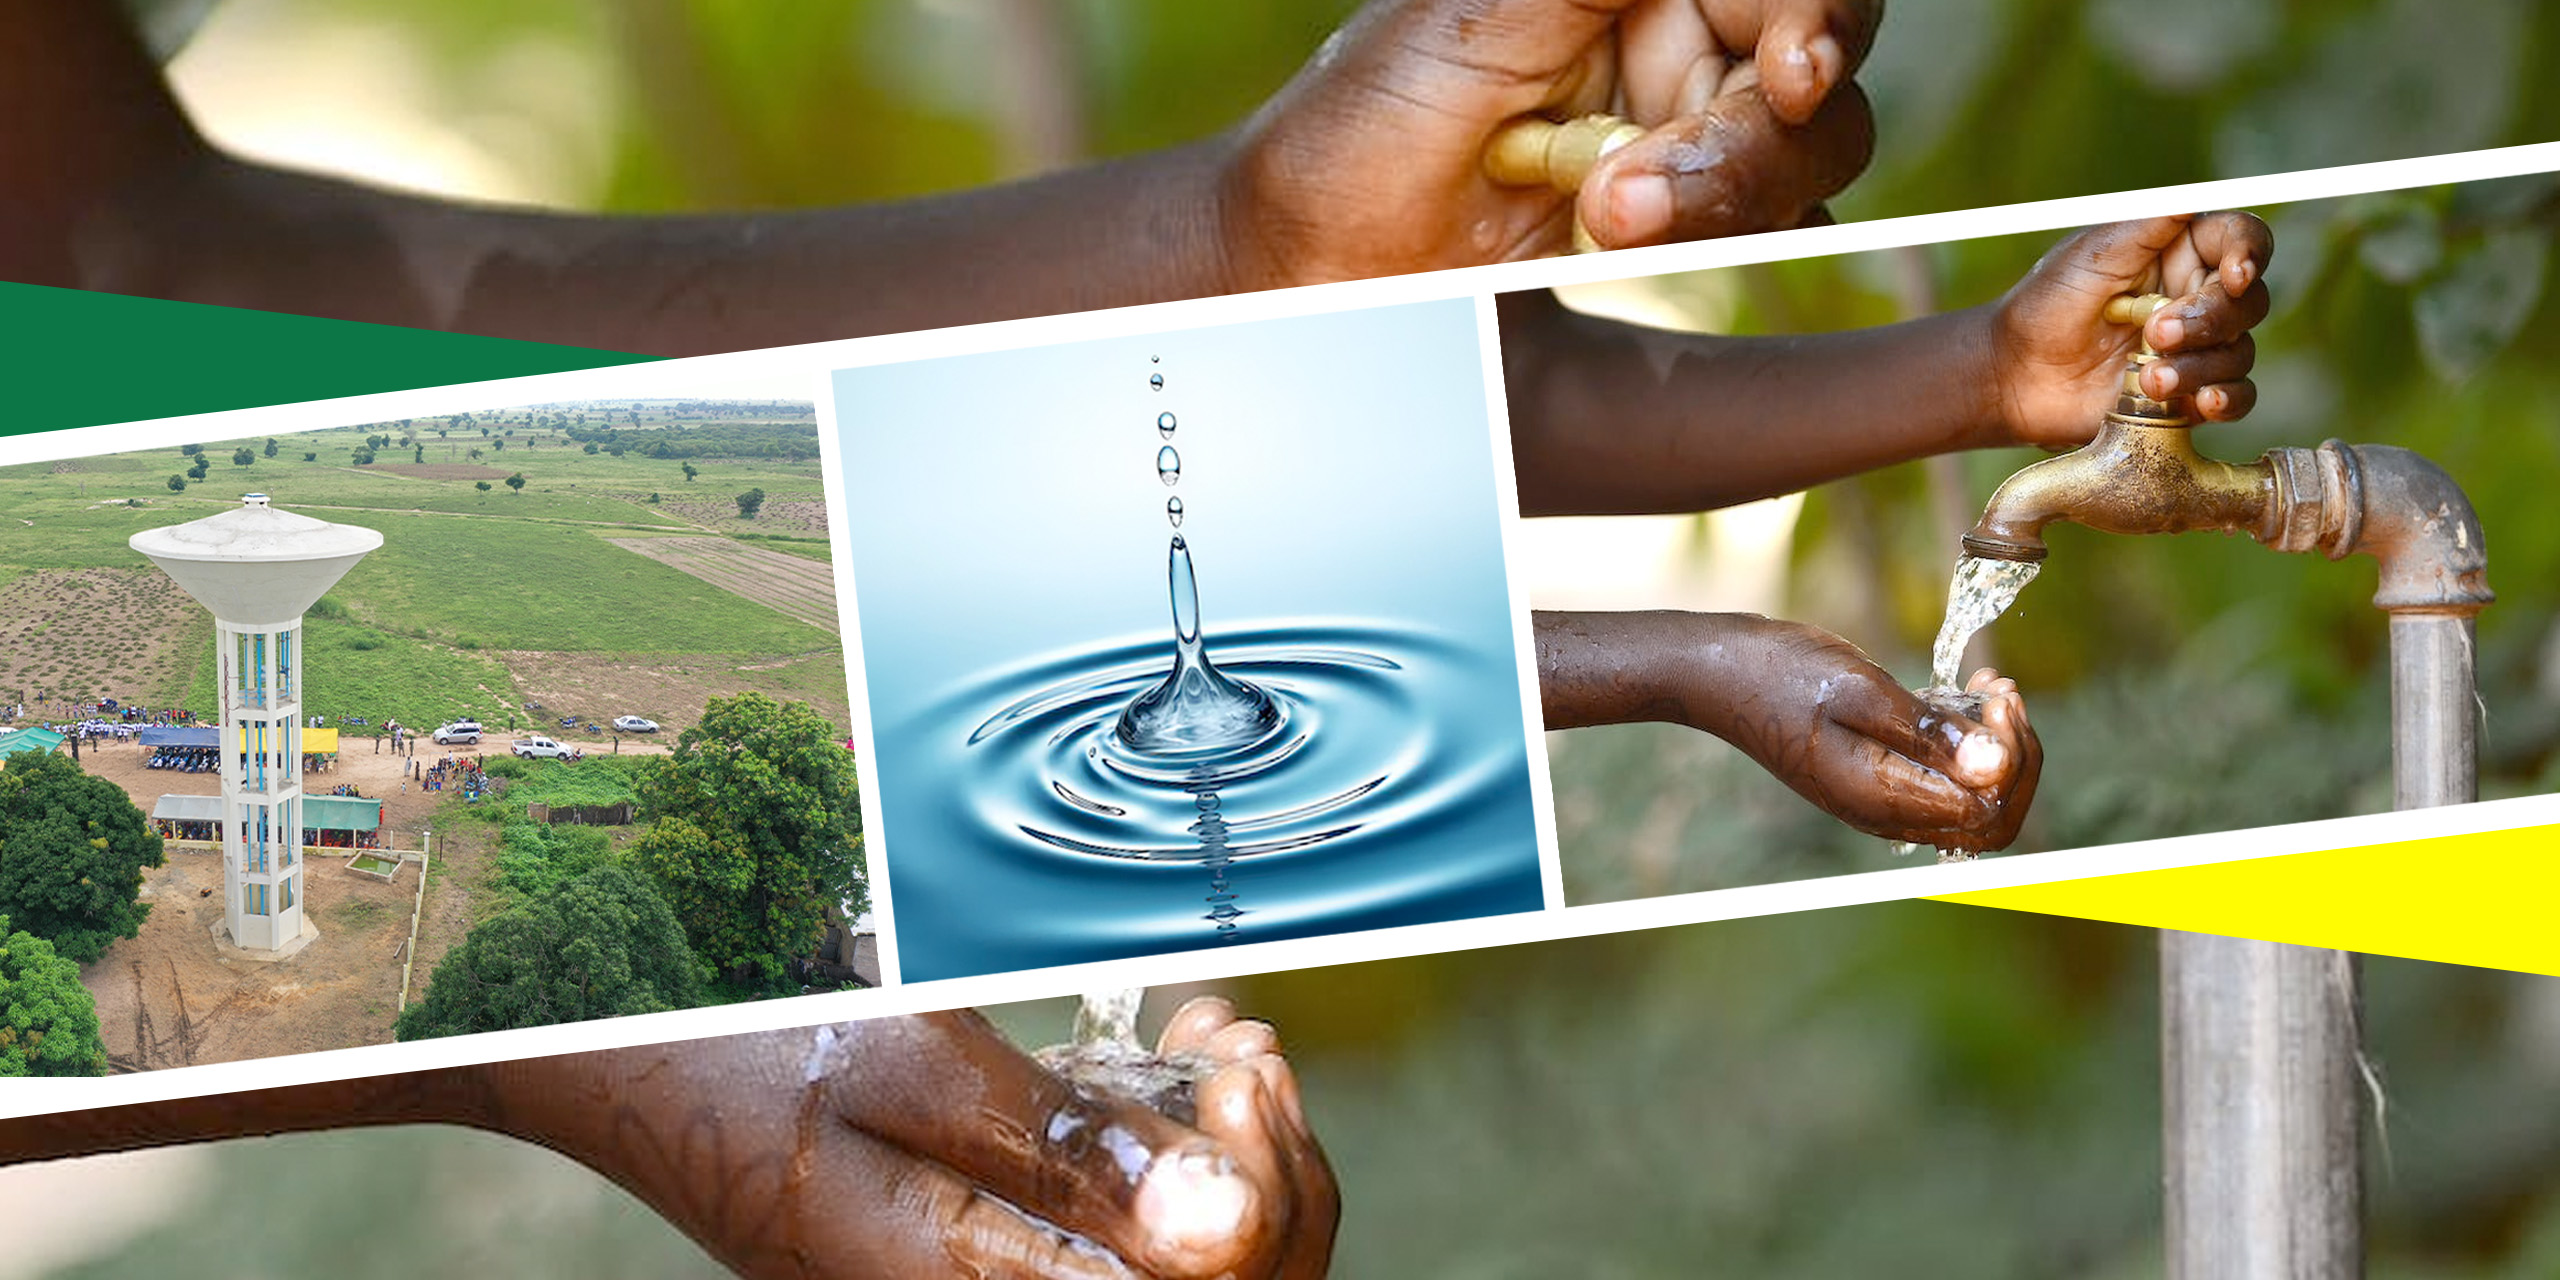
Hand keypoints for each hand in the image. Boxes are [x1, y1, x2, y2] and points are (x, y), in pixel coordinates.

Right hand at [487, 1002, 1335, 1279]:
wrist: (625, 1061)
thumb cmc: (747, 1053)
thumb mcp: (914, 1072)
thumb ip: (1063, 1155)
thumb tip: (1223, 1228)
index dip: (1269, 1194)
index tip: (1244, 1066)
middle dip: (1273, 1172)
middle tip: (1246, 1045)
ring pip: (1183, 1269)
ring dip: (1230, 1158)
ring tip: (1217, 1044)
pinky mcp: (992, 1255)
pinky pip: (1118, 1238)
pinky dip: (1169, 1158)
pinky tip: (1167, 1069)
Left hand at [1220, 0, 1879, 287]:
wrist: (1307, 271)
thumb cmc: (1361, 130)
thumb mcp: (1476, 17)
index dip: (1814, 16)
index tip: (1788, 75)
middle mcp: (1675, 47)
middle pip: (1815, 74)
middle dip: (1749, 138)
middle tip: (1629, 196)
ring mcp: (1685, 143)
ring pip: (1809, 158)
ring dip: (1731, 198)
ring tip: (1602, 223)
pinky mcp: (1682, 238)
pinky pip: (1778, 239)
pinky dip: (1741, 251)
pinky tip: (1641, 255)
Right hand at [1711, 623, 2038, 850]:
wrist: (1718, 673)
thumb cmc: (1781, 673)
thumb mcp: (1860, 690)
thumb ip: (1927, 732)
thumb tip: (1995, 766)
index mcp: (1880, 797)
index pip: (1987, 811)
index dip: (2012, 759)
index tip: (1998, 698)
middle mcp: (1884, 812)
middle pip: (1988, 820)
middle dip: (2016, 759)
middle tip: (2004, 696)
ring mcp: (1879, 799)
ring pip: (1970, 802)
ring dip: (1995, 750)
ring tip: (1989, 690)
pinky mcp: (1875, 778)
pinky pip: (1941, 781)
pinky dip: (1965, 747)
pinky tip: (1963, 700)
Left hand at [1988, 212, 2274, 449]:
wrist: (2014, 373)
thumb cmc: (2046, 304)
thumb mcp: (2092, 255)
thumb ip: (2148, 225)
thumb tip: (2194, 195)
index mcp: (2180, 252)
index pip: (2240, 239)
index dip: (2250, 253)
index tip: (2234, 274)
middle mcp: (2194, 297)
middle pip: (2247, 301)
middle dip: (2209, 318)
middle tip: (2157, 333)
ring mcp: (2194, 347)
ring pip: (2239, 352)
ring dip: (2201, 365)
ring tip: (2150, 378)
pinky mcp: (2186, 393)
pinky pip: (2235, 397)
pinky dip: (2225, 400)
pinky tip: (2200, 402)